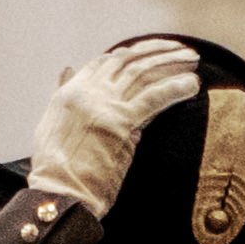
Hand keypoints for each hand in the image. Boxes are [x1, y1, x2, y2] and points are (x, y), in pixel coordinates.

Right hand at [21, 36, 206, 217]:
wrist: (57, 194)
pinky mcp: (120, 123)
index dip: (130, 53)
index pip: (104, 62)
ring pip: (143, 72)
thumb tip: (68, 69)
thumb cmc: (55, 171)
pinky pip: (154, 98)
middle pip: (128, 60)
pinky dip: (175, 88)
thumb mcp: (50, 124)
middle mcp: (86, 92)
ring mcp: (103, 105)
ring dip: (172, 62)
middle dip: (158, 50)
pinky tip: (193, 84)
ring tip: (194, 59)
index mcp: (69, 93)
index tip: (151, 51)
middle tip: (182, 49)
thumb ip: (62, 94)